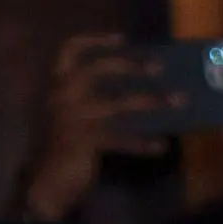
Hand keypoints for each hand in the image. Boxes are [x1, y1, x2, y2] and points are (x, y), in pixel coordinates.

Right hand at [16, 34, 154, 222]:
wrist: (43, 185)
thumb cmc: (62, 151)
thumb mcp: (73, 120)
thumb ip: (92, 102)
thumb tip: (138, 90)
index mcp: (55, 88)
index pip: (68, 52)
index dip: (95, 41)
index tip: (123, 39)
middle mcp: (59, 97)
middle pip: (97, 69)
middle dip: (129, 65)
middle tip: (159, 66)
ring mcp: (71, 118)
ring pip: (119, 103)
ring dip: (153, 101)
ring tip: (179, 101)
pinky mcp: (84, 141)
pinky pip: (122, 138)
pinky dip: (143, 142)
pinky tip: (161, 146)